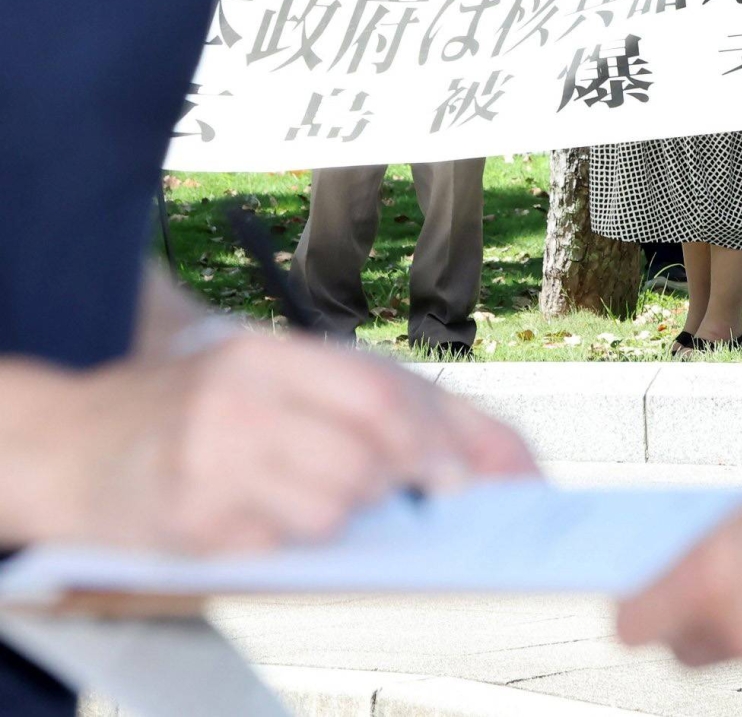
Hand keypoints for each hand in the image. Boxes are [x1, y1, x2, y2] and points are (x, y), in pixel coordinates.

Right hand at [8, 334, 536, 552]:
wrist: (69, 440)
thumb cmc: (202, 412)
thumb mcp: (284, 384)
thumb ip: (390, 407)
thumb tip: (510, 463)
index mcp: (272, 353)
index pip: (381, 394)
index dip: (443, 440)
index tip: (485, 481)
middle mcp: (238, 396)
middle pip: (364, 456)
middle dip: (405, 486)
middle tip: (421, 504)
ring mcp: (206, 458)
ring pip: (328, 510)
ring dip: (346, 522)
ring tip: (321, 507)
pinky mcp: (183, 520)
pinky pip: (274, 550)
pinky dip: (288, 546)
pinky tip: (264, 526)